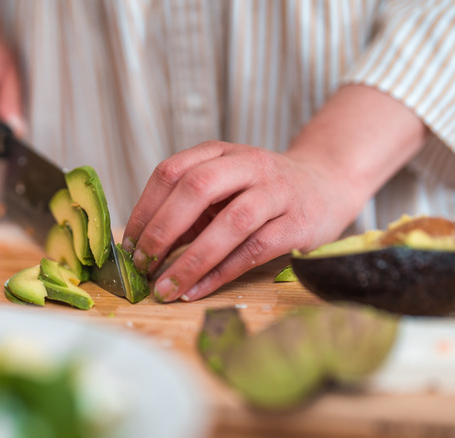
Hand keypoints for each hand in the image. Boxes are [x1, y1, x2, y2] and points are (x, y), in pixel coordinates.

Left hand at [121, 141, 355, 302]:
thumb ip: (186, 213)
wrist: (326, 186)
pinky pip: (254, 250)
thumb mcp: (221, 190)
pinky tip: (196, 290)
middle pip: (197, 187)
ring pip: (230, 223)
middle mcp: (248, 165)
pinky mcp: (297, 224)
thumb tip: (142, 251)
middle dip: (162, 229)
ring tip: (165, 287)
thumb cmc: (259, 193)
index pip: (171, 171)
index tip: (128, 246)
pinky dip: (220, 273)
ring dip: (191, 260)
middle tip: (142, 265)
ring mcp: (276, 192)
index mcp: (220, 153)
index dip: (144, 209)